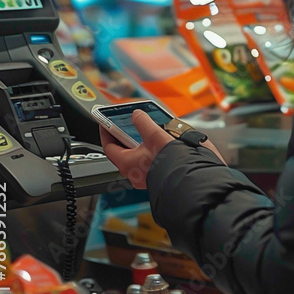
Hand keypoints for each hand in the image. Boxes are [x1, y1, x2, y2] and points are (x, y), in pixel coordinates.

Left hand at [99, 109, 226, 188]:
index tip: (105, 122)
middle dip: (122, 137)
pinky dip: (147, 151)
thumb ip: (143, 122)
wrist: (188, 179)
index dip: (106, 132)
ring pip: (134, 157)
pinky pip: (145, 162)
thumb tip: (136, 115)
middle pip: (121, 152)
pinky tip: (156, 144)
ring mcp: (143, 177)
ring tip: (142, 132)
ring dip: (136, 144)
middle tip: (123, 125)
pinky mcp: (154, 177)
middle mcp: (132, 173)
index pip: (108, 146)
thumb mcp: (154, 134)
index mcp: (126, 163)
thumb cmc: (169, 162)